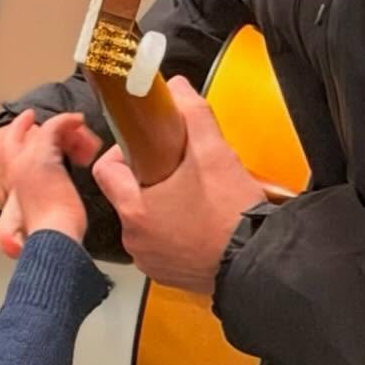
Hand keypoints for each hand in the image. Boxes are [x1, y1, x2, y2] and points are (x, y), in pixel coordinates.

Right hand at [0, 110, 98, 256]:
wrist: (52, 236)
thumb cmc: (52, 233)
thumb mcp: (39, 214)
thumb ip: (42, 200)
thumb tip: (49, 204)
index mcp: (17, 179)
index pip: (13, 144)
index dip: (22, 129)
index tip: (37, 122)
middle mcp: (18, 165)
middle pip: (31, 133)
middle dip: (54, 131)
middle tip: (76, 133)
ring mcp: (28, 158)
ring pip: (46, 129)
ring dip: (68, 130)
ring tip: (88, 141)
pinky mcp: (43, 154)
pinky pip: (54, 126)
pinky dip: (67, 120)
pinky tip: (79, 121)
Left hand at [91, 77, 265, 294]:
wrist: (260, 262)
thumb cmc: (234, 218)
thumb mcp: (214, 154)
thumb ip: (193, 116)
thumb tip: (180, 91)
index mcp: (135, 208)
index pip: (105, 169)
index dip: (123, 152)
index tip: (146, 147)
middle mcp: (135, 237)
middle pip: (126, 194)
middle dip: (150, 178)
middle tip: (179, 170)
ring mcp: (150, 259)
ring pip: (144, 221)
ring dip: (163, 207)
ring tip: (194, 197)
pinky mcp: (167, 273)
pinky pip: (160, 246)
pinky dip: (174, 233)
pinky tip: (199, 223)